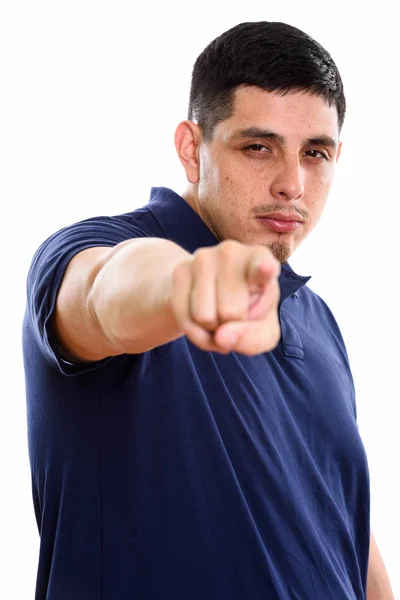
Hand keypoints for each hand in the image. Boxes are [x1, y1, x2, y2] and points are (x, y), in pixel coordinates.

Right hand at [170, 240, 280, 354]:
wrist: (212, 295)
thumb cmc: (249, 310)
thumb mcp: (263, 331)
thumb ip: (253, 338)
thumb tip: (221, 338)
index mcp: (261, 260)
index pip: (263, 266)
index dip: (264, 269)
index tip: (266, 268)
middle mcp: (232, 252)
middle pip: (231, 312)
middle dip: (231, 326)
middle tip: (235, 315)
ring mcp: (203, 258)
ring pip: (204, 317)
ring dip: (211, 329)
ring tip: (220, 316)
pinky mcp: (180, 270)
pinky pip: (184, 318)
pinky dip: (195, 332)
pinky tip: (203, 321)